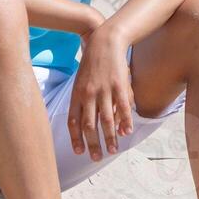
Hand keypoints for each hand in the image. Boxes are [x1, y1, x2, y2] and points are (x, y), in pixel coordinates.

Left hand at [67, 23, 132, 161]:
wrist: (105, 41)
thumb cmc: (93, 62)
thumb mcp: (82, 80)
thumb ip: (86, 100)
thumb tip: (90, 118)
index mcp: (77, 94)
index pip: (73, 121)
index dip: (75, 138)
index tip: (79, 152)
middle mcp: (88, 94)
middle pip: (88, 125)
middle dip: (92, 144)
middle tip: (96, 158)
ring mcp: (104, 90)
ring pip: (105, 120)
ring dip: (109, 138)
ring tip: (113, 150)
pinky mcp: (118, 85)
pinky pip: (121, 108)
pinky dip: (124, 121)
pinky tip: (126, 132)